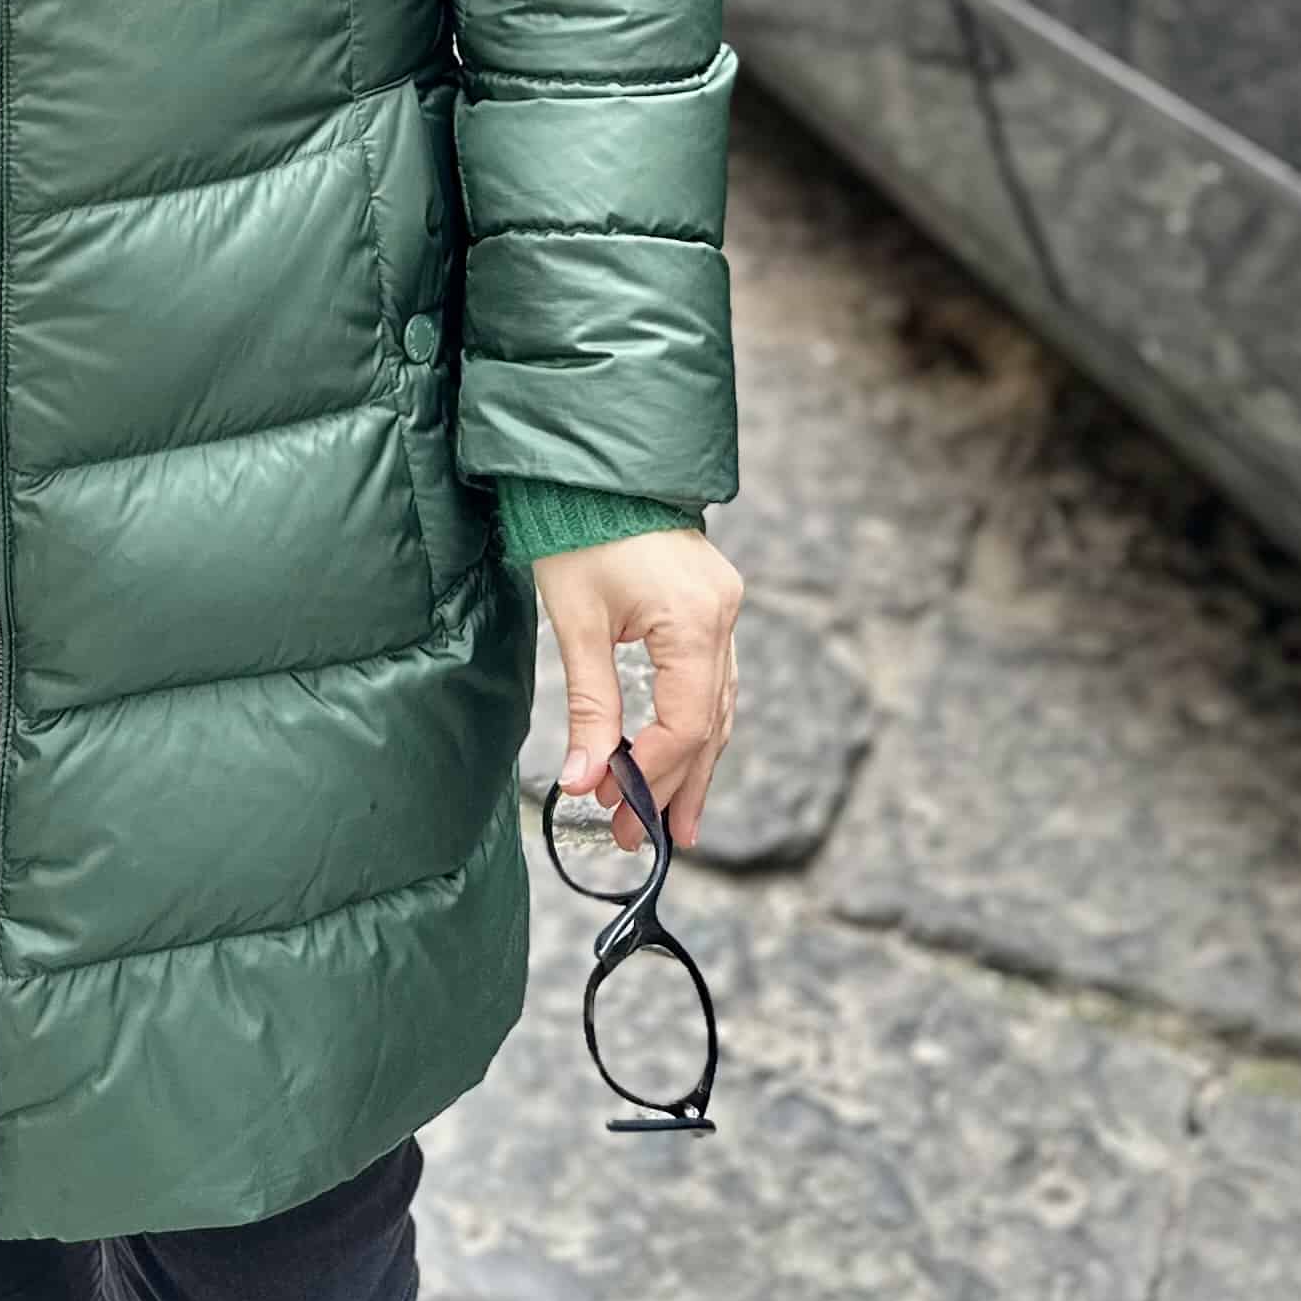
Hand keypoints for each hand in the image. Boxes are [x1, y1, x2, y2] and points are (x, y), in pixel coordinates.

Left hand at [538, 525, 743, 853]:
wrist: (591, 465)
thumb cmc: (577, 531)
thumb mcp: (577, 623)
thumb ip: (590, 705)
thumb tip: (586, 780)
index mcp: (694, 619)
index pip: (686, 722)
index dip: (653, 771)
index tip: (616, 807)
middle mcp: (722, 613)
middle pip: (708, 721)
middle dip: (674, 783)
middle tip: (643, 834)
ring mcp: (723, 603)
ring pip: (716, 702)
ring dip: (691, 760)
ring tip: (673, 818)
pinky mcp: (711, 598)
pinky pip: (712, 674)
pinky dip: (694, 718)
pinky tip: (681, 752)